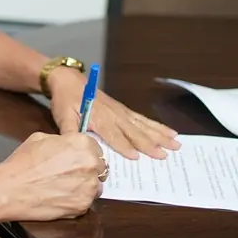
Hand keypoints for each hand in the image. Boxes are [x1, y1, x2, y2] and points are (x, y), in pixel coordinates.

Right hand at [0, 131, 104, 222]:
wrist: (11, 189)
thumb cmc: (23, 164)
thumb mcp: (41, 138)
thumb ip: (62, 141)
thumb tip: (67, 145)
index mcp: (82, 143)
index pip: (95, 147)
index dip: (86, 152)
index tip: (79, 157)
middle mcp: (90, 164)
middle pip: (99, 166)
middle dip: (88, 168)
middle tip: (72, 173)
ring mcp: (89, 187)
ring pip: (96, 185)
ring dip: (85, 185)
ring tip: (66, 186)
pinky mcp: (83, 206)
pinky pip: (87, 201)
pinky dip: (78, 199)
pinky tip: (62, 196)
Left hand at [47, 68, 180, 159]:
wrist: (69, 80)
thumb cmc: (65, 100)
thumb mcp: (62, 117)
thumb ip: (70, 133)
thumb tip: (77, 148)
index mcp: (99, 118)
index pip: (113, 135)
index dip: (124, 146)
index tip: (137, 157)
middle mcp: (114, 115)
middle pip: (134, 132)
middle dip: (150, 144)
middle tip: (165, 154)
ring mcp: (121, 112)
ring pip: (143, 125)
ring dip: (159, 135)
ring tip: (175, 144)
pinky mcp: (124, 110)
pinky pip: (142, 119)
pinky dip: (156, 126)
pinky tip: (169, 131)